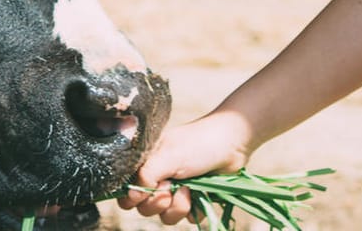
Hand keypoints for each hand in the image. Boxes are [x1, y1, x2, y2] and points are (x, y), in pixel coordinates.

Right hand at [118, 112, 252, 224]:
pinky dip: (194, 210)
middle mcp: (159, 178)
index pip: (128, 190)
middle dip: (159, 202)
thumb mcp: (168, 156)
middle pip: (145, 208)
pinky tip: (201, 195)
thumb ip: (145, 176)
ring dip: (178, 207)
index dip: (134, 197)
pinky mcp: (194, 199)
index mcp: (147, 164)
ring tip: (190, 189)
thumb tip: (130, 197)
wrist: (233, 143)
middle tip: (171, 188)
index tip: (148, 191)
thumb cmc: (198, 144)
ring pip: (166, 216)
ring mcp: (177, 190)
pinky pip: (187, 218)